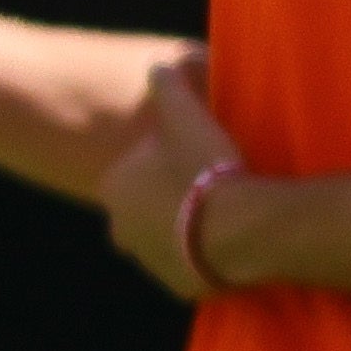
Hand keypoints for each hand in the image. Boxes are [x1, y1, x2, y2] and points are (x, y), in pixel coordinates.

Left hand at [106, 55, 241, 300]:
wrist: (237, 227)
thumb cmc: (205, 166)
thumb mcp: (186, 115)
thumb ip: (168, 86)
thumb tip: (159, 65)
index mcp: (113, 188)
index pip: (130, 173)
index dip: (162, 164)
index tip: (190, 159)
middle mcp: (120, 229)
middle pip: (143, 208)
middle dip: (168, 199)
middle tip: (208, 186)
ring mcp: (147, 261)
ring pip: (163, 239)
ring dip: (184, 228)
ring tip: (221, 213)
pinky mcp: (177, 286)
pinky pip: (188, 266)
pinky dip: (202, 255)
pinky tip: (227, 240)